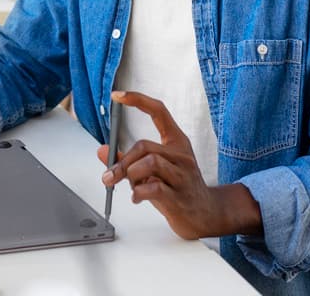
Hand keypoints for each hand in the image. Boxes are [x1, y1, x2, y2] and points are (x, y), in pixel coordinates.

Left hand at [97, 90, 261, 238]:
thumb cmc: (178, 189)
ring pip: (149, 163)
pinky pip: (154, 188)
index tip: (118, 96)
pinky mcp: (179, 197)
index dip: (138, 100)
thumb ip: (128, 160)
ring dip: (131, 176)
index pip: (159, 111)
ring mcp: (183, 175)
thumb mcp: (154, 171)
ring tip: (133, 188)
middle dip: (123, 162)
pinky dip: (138, 193)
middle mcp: (181, 155)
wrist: (207, 215)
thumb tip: (102, 150)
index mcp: (176, 142)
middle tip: (111, 176)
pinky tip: (138, 198)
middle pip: (144, 146)